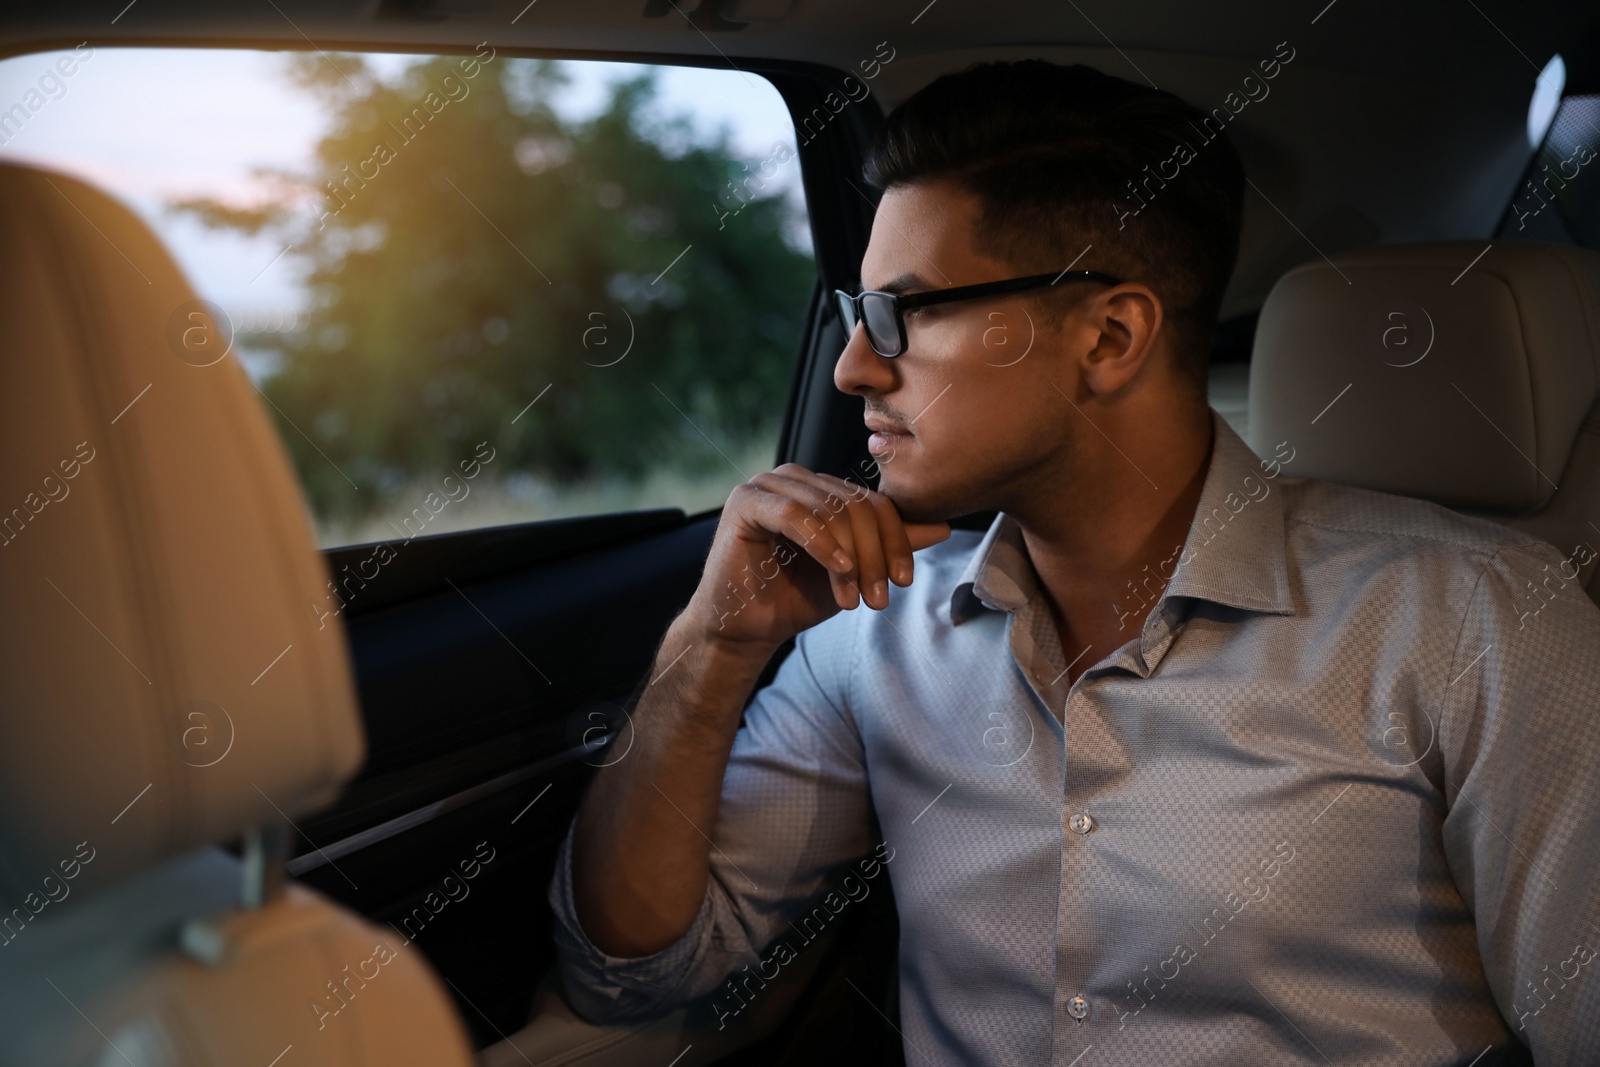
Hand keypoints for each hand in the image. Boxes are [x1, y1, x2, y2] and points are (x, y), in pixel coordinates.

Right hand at [685, 463, 950, 652]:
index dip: (896, 540)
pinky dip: (822, 544)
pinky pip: (795, 515)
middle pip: (857, 505)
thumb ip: (890, 545)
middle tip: (879, 599)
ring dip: (851, 558)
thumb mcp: (855, 571)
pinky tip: (837, 570)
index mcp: (823, 489)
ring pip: (831, 510)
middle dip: (875, 555)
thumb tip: (943, 525)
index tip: (904, 582)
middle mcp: (797, 479)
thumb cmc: (797, 597)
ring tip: (854, 599)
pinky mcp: (746, 501)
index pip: (875, 502)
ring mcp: (769, 485)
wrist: (747, 627)